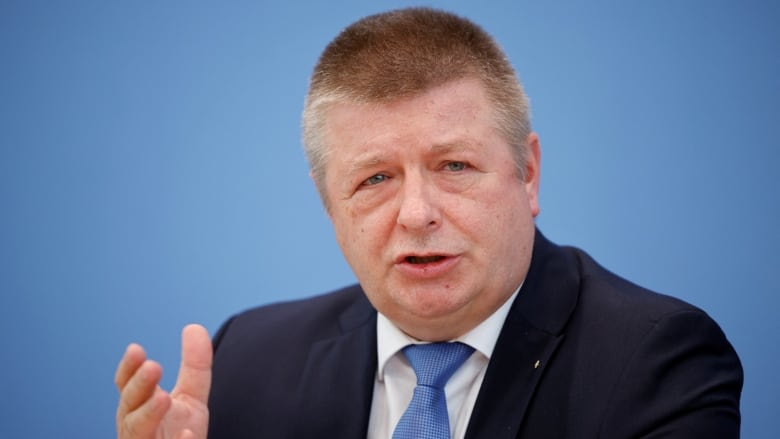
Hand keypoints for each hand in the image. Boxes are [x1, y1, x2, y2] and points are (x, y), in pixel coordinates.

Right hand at [115, 324, 211, 438]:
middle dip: (138, 388)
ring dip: (148, 415)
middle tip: (154, 366)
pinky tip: (187, 435)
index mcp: (139, 412)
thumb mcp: (191, 398)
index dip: (129, 370)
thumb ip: (193, 366)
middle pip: (130, 409)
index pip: (127, 389)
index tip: (137, 350)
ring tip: (164, 398)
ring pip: (137, 435)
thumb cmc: (179, 434)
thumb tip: (194, 327)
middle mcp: (136, 432)